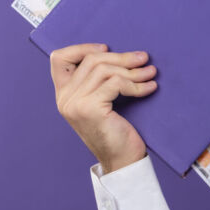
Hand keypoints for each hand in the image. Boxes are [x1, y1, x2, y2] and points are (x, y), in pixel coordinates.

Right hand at [50, 43, 156, 172]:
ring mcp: (75, 103)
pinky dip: (136, 84)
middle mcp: (65, 98)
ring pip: (104, 70)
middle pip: (90, 61)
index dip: (82, 47)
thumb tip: (120, 56)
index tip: (107, 48)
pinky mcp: (90, 108)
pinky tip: (150, 88)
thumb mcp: (102, 103)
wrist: (122, 161)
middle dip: (120, 57)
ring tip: (151, 72)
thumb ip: (98, 83)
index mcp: (64, 95)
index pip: (59, 58)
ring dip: (132, 70)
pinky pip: (116, 84)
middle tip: (144, 58)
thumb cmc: (117, 132)